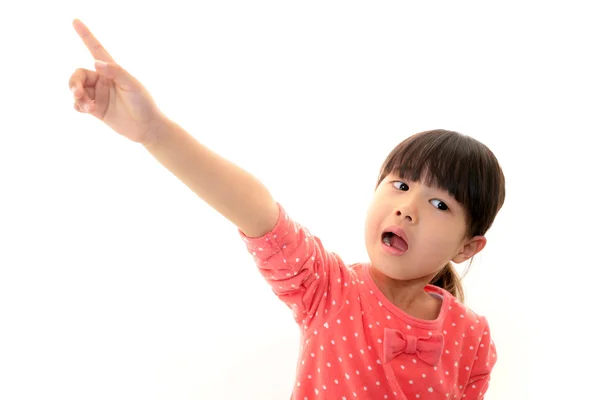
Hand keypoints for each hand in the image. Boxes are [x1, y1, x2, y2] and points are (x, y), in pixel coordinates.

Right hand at [69, 19, 165, 143]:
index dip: (86, 36)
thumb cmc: (144, 104)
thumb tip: (95, 63)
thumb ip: (115, 72)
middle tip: (78, 93)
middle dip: (74, 82)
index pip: (96, 50)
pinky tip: (86, 110)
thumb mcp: (133, 85)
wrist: (147, 128)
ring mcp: (98, 95)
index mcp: (113, 71)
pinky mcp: (96, 110)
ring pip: (77, 89)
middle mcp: (103, 81)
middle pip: (79, 74)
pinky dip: (78, 106)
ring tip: (88, 106)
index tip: (75, 21)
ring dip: (77, 96)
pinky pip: (78, 104)